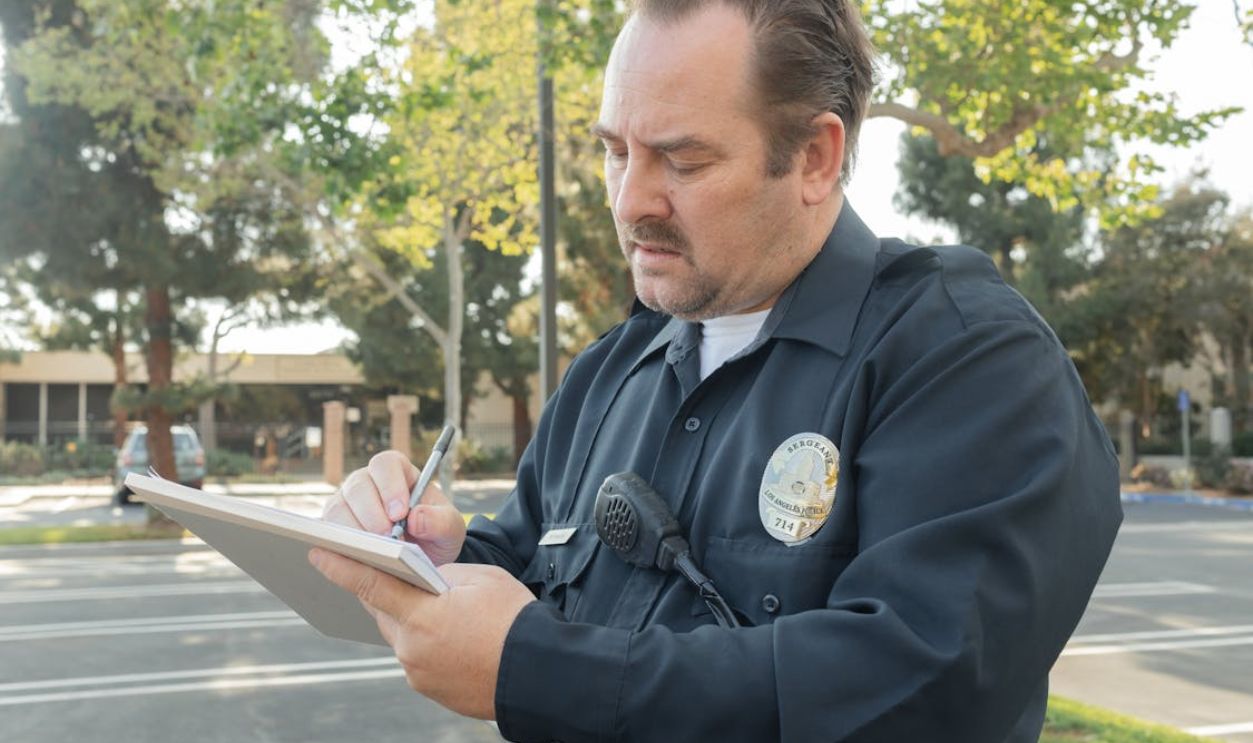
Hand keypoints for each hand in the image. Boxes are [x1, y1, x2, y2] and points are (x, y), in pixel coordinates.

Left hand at [309, 549, 535, 719]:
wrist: (540, 674)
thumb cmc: (515, 621)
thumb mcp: (481, 579)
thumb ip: (442, 575)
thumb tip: (425, 577)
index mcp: (422, 616)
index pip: (370, 585)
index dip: (341, 567)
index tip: (318, 552)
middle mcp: (411, 648)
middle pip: (383, 611)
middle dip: (385, 591)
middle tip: (391, 572)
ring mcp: (418, 673)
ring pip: (400, 635)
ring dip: (410, 618)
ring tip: (439, 609)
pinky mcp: (429, 689)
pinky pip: (417, 657)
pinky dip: (426, 642)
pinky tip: (451, 636)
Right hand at [322, 450, 466, 564]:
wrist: (425, 556)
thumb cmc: (435, 533)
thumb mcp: (450, 528)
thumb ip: (441, 521)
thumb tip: (416, 518)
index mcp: (397, 471)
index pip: (386, 465)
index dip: (390, 486)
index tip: (400, 513)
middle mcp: (368, 482)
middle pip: (358, 486)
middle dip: (372, 513)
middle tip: (387, 538)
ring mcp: (347, 503)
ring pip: (338, 507)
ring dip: (355, 530)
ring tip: (375, 551)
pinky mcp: (335, 527)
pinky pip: (329, 532)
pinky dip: (340, 545)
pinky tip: (358, 558)